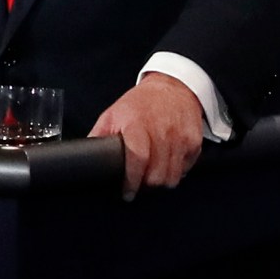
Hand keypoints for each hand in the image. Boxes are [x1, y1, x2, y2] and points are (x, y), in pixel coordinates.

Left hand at [88, 73, 202, 200]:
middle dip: (146, 184)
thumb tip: (85, 156)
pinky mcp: (194, 141)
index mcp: (137, 124)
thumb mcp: (114, 113)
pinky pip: (186, 169)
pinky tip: (167, 162)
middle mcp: (161, 131)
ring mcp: (180, 137)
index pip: (138, 159)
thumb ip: (99, 135)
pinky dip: (177, 171)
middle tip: (140, 181)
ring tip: (153, 174)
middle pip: (156, 175)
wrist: (171, 86)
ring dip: (161, 180)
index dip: (132, 181)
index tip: (127, 192)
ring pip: (172, 177)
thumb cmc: (140, 102)